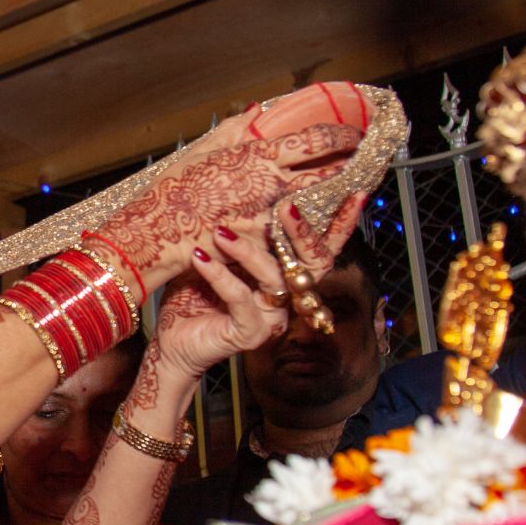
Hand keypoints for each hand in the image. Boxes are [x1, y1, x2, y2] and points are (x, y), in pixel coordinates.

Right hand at [95, 123, 361, 290]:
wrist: (156, 230)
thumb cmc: (174, 188)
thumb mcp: (203, 150)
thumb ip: (234, 130)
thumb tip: (257, 112)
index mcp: (259, 156)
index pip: (314, 141)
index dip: (340, 135)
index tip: (353, 134)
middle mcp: (271, 185)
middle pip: (327, 175)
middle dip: (350, 167)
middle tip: (366, 162)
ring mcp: (270, 217)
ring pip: (319, 208)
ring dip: (338, 201)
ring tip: (353, 194)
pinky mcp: (263, 245)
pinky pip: (293, 237)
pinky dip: (307, 233)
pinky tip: (318, 229)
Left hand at [152, 194, 368, 382]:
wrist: (171, 341)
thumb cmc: (192, 292)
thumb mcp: (217, 252)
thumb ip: (238, 226)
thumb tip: (245, 182)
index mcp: (284, 275)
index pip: (320, 248)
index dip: (341, 224)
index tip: (354, 193)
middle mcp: (286, 297)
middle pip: (313, 263)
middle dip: (303, 233)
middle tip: (286, 206)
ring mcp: (271, 318)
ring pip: (275, 277)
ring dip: (247, 250)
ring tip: (220, 231)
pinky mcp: (250, 333)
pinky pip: (241, 298)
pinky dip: (221, 275)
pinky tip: (200, 258)